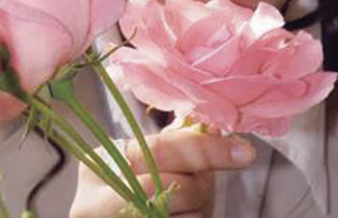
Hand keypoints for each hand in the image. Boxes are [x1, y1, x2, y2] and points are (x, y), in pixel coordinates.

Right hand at [69, 128, 256, 217]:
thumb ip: (177, 144)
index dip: (205, 149)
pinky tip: (182, 216)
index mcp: (101, 163)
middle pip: (167, 187)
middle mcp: (94, 200)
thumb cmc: (136, 193)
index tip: (243, 152)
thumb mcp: (150, 163)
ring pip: (173, 217)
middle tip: (206, 186)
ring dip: (195, 211)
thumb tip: (215, 127)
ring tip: (187, 207)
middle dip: (198, 186)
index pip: (159, 149)